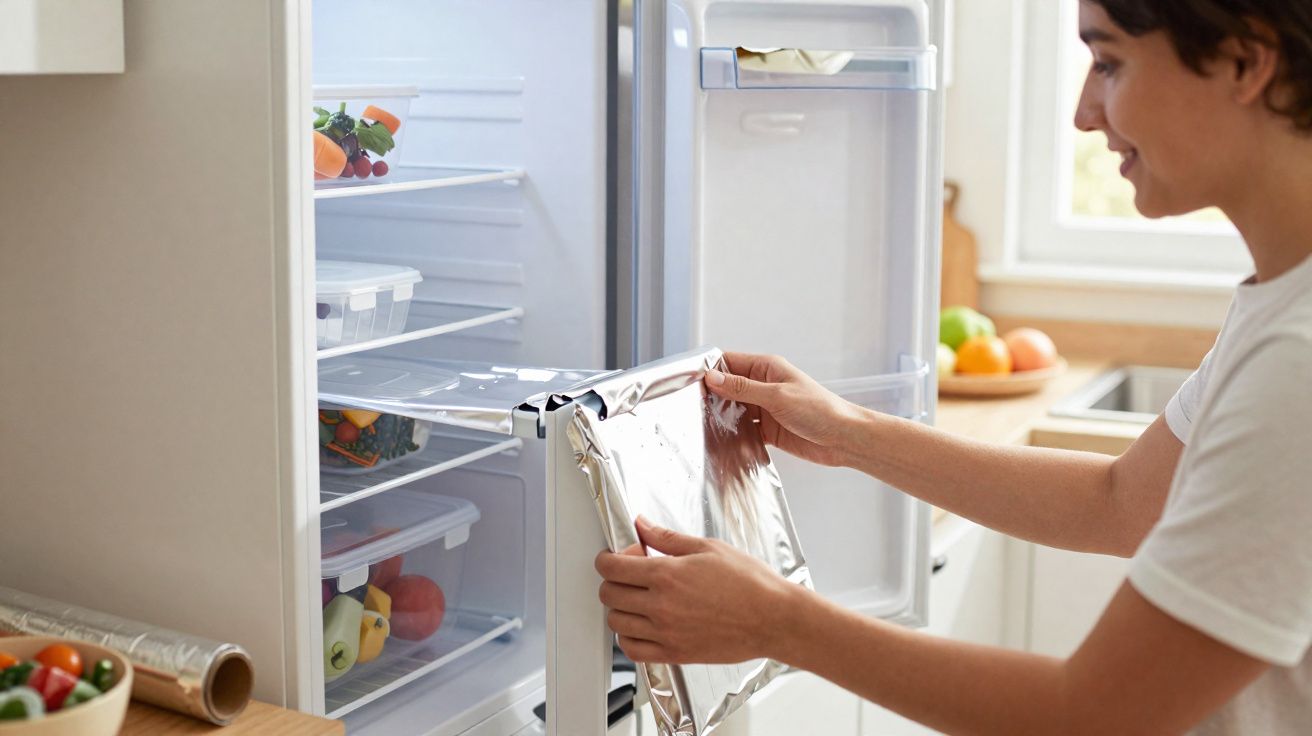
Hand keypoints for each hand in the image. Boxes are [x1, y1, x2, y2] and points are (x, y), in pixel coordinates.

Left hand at [594, 516, 804, 664]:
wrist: (773, 618)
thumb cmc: (749, 583)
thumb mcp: (708, 547)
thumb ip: (668, 538)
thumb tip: (643, 525)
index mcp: (667, 574)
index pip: (611, 567)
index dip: (607, 559)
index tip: (615, 556)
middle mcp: (661, 605)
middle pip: (609, 594)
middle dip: (613, 581)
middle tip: (631, 575)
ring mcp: (666, 633)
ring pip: (616, 623)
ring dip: (620, 609)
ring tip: (638, 599)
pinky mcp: (675, 654)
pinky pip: (633, 651)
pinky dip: (629, 639)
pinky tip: (643, 626)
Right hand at [705, 352, 864, 466]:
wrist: (844, 439)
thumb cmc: (819, 410)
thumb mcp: (777, 396)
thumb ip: (743, 388)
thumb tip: (713, 377)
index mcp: (767, 368)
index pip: (729, 362)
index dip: (709, 369)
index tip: (689, 380)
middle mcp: (764, 386)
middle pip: (728, 386)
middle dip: (711, 395)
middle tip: (688, 406)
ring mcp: (765, 408)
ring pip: (733, 409)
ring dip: (721, 416)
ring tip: (700, 425)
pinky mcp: (768, 430)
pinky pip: (743, 429)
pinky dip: (733, 434)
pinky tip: (721, 440)